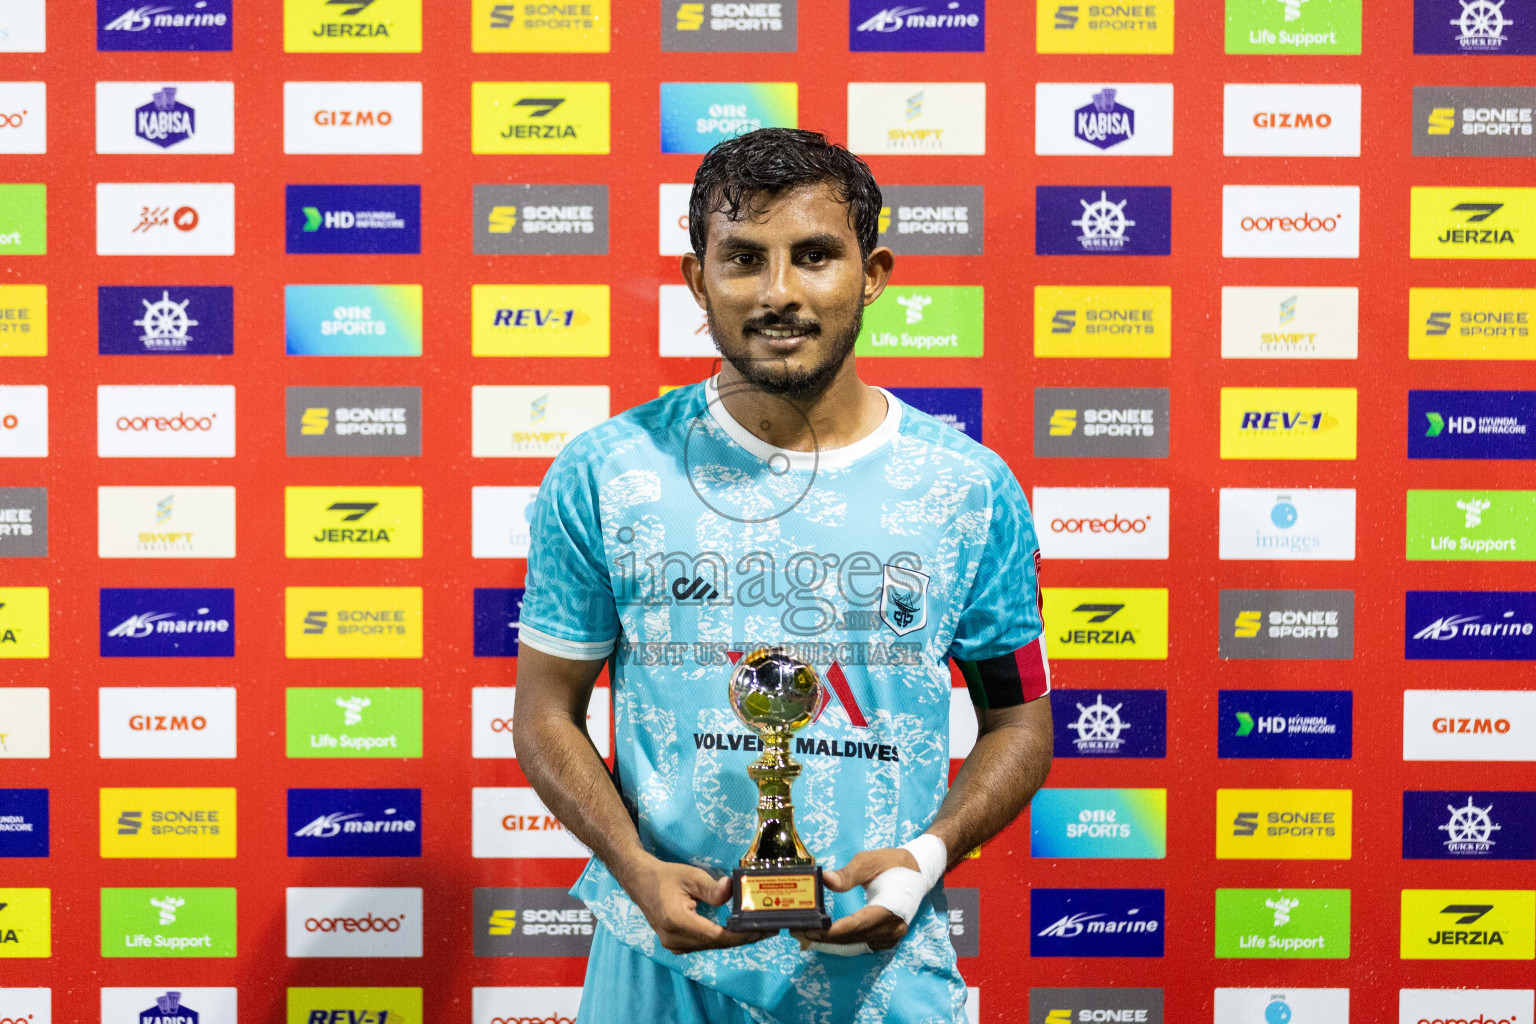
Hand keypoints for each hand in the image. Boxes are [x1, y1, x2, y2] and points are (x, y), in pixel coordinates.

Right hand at [621, 855, 767, 953]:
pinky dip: (723, 938)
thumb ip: (711, 887)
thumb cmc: (666, 876)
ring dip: (735, 939)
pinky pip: (705, 944)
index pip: (716, 935)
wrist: (640, 882)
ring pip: (712, 946)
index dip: (741, 934)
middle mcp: (675, 939)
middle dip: (744, 937)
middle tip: (769, 928)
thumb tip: (731, 890)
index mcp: (677, 922)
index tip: (762, 928)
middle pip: (717, 943)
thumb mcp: (690, 876)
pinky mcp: (677, 945)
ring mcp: (674, 945)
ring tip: (759, 929)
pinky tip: (738, 931)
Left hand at [791, 848, 919, 951]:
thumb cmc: (893, 863)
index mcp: (891, 908)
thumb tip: (824, 879)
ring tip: (803, 936)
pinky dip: (840, 943)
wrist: (918, 871)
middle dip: (823, 937)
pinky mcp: (885, 939)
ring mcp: (891, 937)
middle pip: (853, 938)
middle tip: (797, 931)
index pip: (857, 925)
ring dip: (829, 942)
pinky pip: (860, 944)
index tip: (809, 929)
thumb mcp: (870, 861)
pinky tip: (822, 939)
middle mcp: (893, 929)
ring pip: (855, 945)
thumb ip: (847, 873)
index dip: (832, 930)